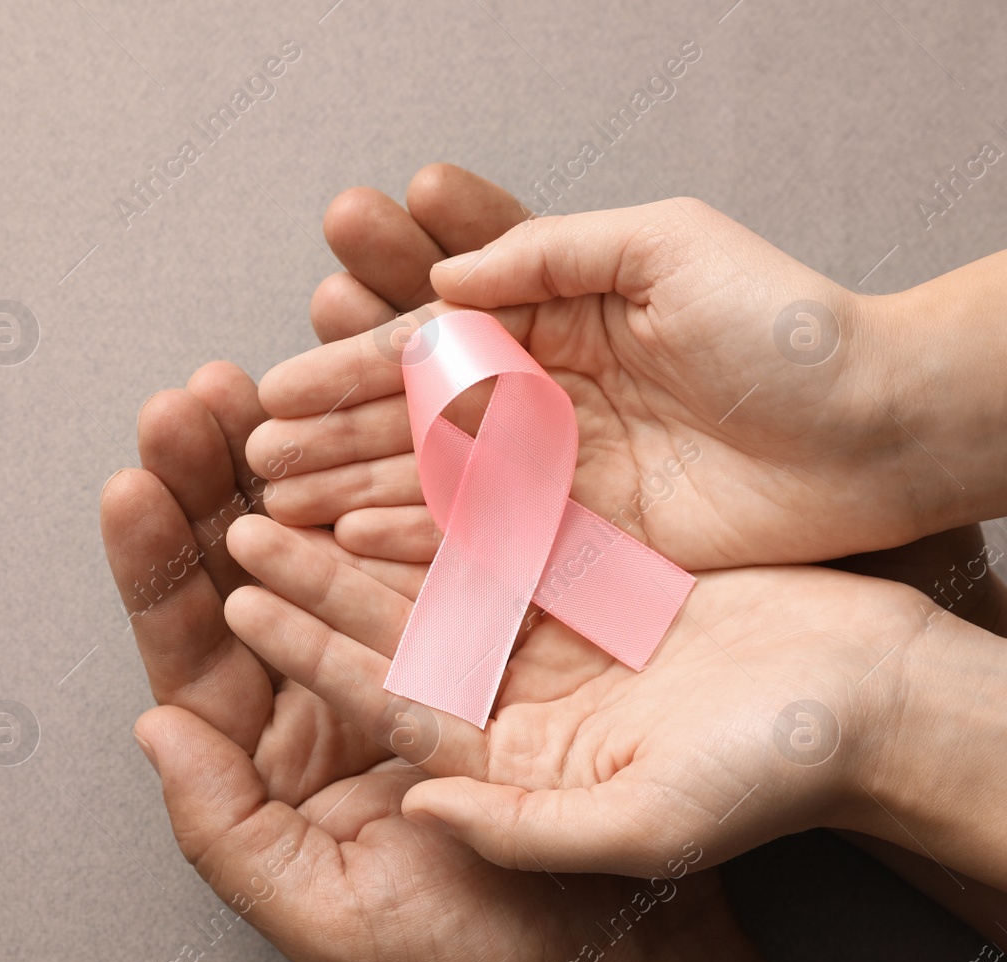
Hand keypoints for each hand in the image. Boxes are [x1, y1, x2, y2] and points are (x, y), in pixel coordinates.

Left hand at [101, 369, 828, 961]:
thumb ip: (224, 830)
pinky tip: (377, 415)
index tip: (132, 484)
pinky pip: (435, 540)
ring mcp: (411, 647)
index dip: (159, 564)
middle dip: (215, 478)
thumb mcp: (325, 913)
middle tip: (191, 398)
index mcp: (277, 751)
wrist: (617, 959)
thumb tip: (152, 729)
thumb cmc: (470, 954)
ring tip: (268, 379)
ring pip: (336, 533)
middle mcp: (331, 687)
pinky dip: (406, 477)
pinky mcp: (494, 624)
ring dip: (301, 456)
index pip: (196, 645)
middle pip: (252, 568)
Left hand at [219, 511, 959, 882]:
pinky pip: (506, 517)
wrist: (875, 717)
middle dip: (309, 560)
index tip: (237, 593)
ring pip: (434, 557)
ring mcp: (546, 630)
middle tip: (239, 507)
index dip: (304, 642)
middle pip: (387, 617)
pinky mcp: (591, 573)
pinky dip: (456, 476)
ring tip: (301, 448)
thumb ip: (520, 830)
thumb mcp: (636, 835)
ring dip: (366, 502)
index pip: (376, 694)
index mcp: (496, 760)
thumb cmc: (774, 782)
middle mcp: (505, 693)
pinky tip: (402, 430)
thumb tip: (419, 808)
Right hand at [253, 195, 989, 570]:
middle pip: (410, 424)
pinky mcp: (586, 539)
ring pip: (431, 488)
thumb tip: (445, 280)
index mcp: (551, 325)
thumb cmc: (781, 324)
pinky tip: (352, 548)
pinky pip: (483, 546)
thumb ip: (551, 252)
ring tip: (278, 508)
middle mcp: (541, 403)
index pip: (424, 351)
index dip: (343, 370)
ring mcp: (559, 476)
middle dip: (327, 440)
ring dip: (350, 497)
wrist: (875, 424)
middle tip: (254, 459)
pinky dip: (416, 549)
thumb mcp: (663, 246)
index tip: (270, 392)